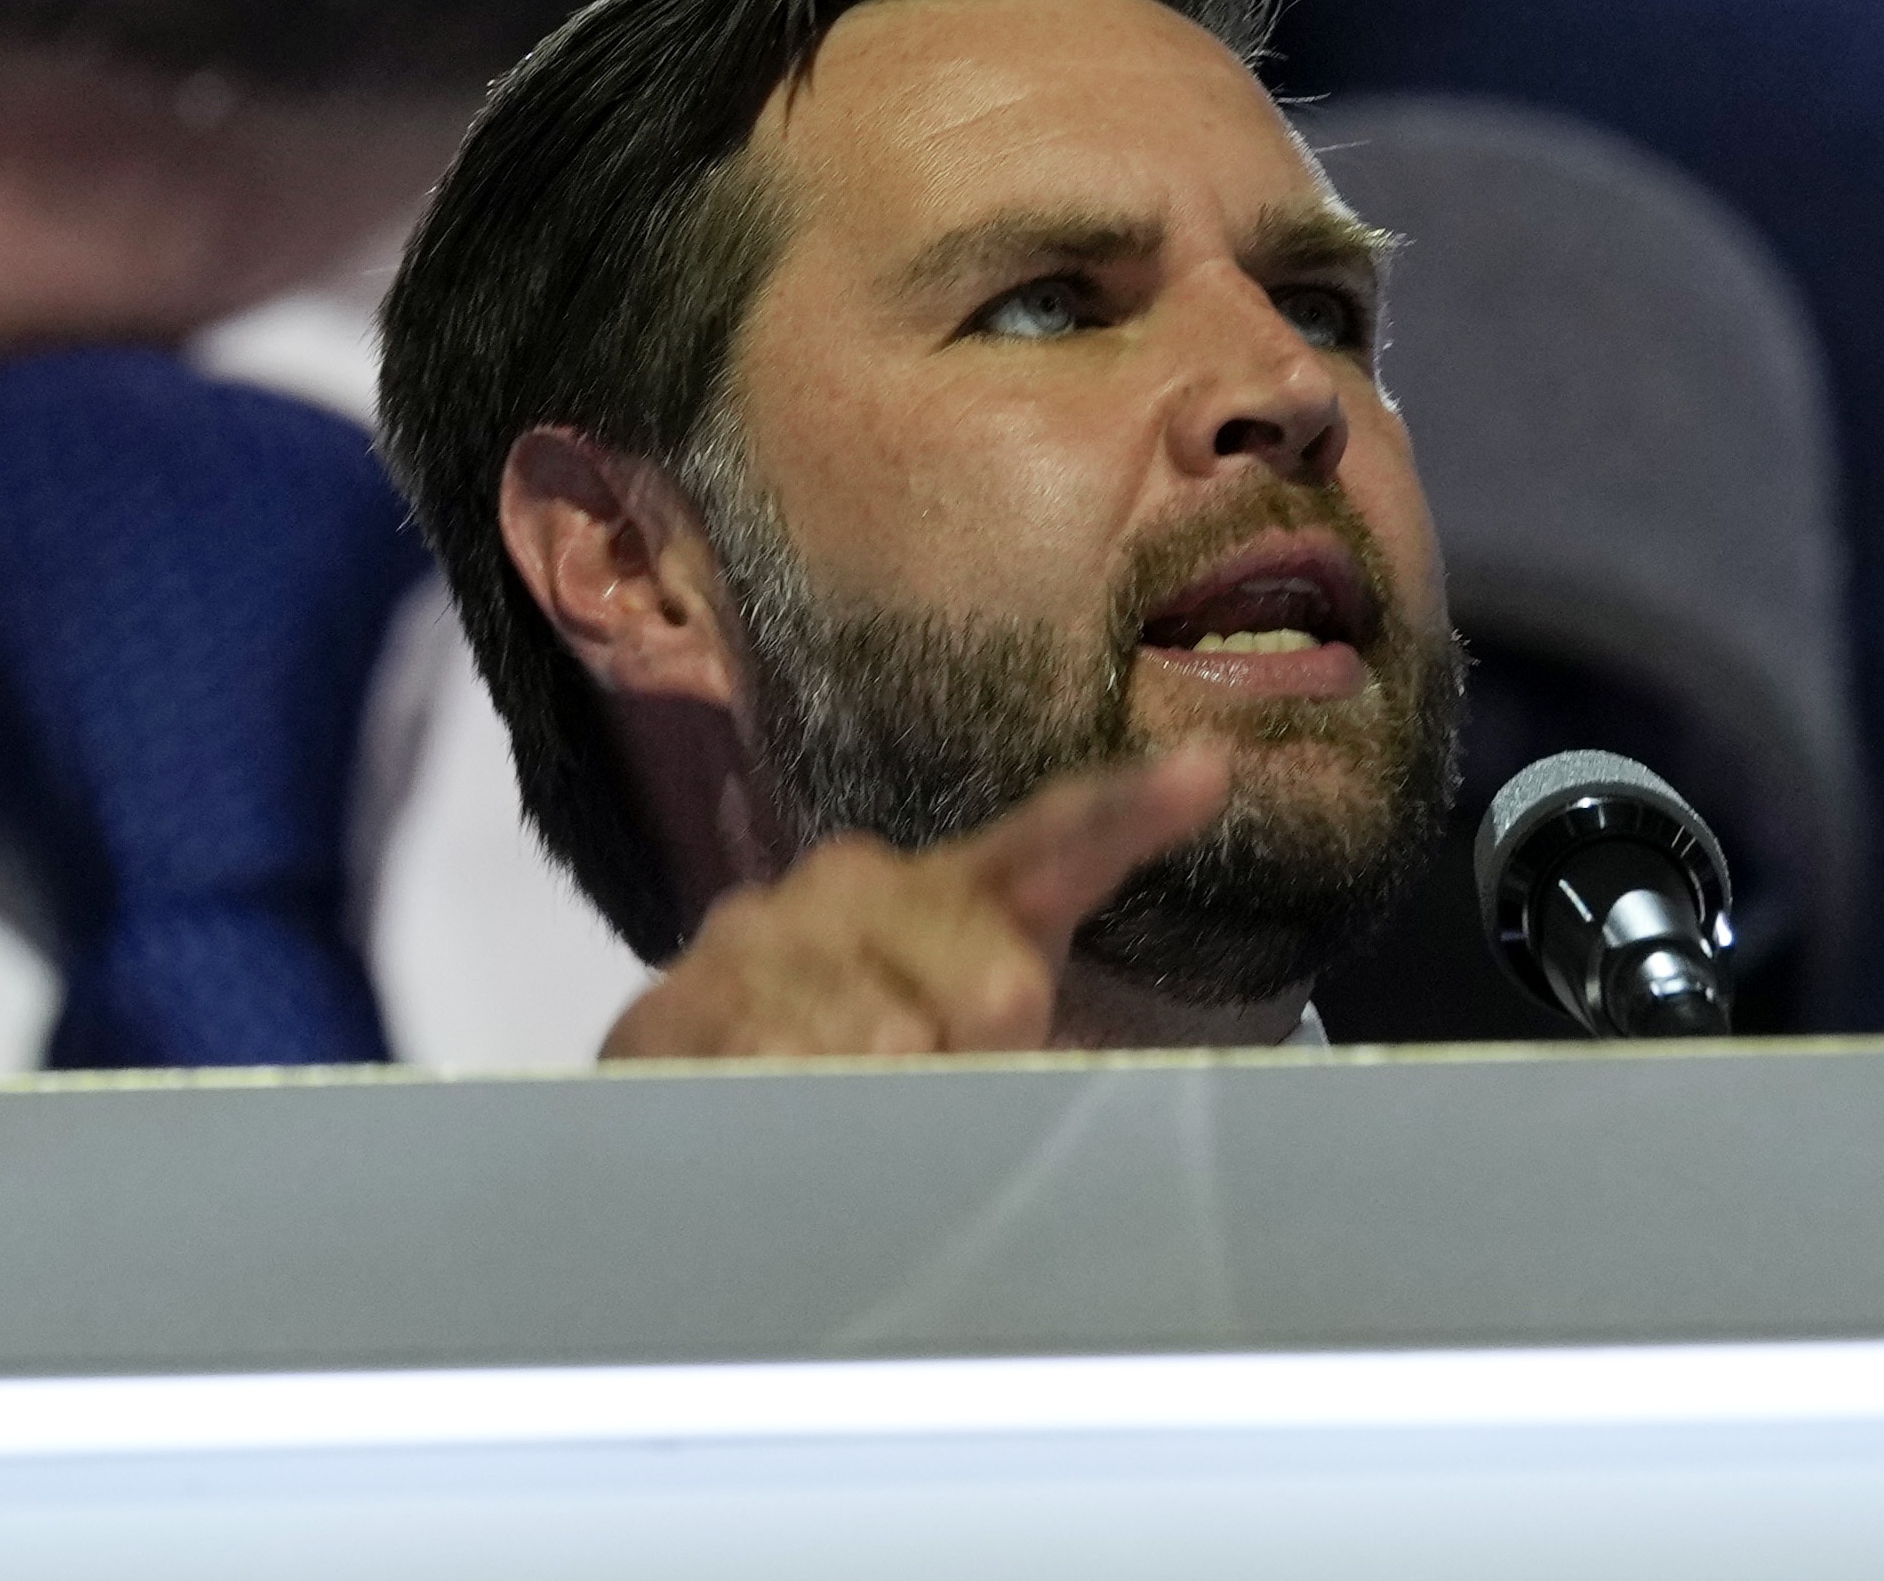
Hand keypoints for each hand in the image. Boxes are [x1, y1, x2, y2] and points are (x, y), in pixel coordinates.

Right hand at [598, 744, 1236, 1060]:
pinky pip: (768, 1054)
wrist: (691, 1106)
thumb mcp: (981, 1060)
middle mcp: (860, 884)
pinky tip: (782, 1100)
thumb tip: (1068, 1026)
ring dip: (884, 1099)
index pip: (1054, 842)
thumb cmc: (869, 1076)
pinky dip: (793, 1100)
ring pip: (882, 1032)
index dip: (1128, 811)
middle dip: (989, 1055)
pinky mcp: (676, 999)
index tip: (1207, 773)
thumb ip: (1040, 1041)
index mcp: (955, 894)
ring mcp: (763, 933)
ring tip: (853, 1110)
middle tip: (944, 1084)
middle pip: (992, 979)